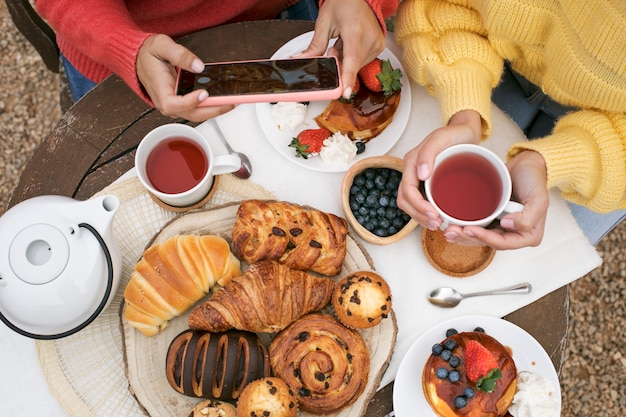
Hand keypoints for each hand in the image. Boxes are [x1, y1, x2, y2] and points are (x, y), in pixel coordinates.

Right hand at [136, 34, 233, 121]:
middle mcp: (168, 103)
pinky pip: (199, 108)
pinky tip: (224, 98)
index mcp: (160, 92)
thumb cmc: (148, 54)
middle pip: (193, 114)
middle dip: (214, 110)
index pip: (174, 104)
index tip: (204, 94)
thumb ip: (179, 54)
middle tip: (231, 102)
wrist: (140, 59)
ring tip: (233, 101)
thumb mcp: (161, 46)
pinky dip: (212, 105)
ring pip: (198, 114)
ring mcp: (176, 105)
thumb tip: (197, 65)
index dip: (190, 101)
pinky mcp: (183, 103)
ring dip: (216, 109)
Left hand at [297, 0, 385, 98]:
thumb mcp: (324, 22)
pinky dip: (353, 56)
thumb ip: (315, 45)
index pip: (352, 59)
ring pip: (356, 65)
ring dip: (346, 59)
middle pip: (351, 65)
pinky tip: (351, 43)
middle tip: (335, 45)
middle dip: (339, 62)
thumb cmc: (343, 3)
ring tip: (343, 41)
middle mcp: (370, 38)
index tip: (345, 93)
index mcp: (355, 31)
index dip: (347, 78)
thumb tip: (303, 60)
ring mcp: (377, 43)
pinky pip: (363, 60)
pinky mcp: (380, 46)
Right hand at [397, 110, 481, 228]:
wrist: (464, 133)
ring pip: (410, 204)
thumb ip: (428, 153)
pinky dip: (425, 213)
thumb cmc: (454, 134)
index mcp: (411, 162)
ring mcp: (418, 179)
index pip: (407, 191)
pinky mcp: (426, 184)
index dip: (418, 206)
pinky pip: (419, 202)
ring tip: (437, 224)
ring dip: (420, 217)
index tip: (434, 215)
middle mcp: (412, 172)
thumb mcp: (442, 138)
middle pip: (405, 201)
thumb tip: (421, 175)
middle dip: (418, 215)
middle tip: (437, 224)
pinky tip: (437, 218)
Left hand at [445, 150, 549, 249]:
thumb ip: (528, 217)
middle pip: (488, 242)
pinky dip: (465, 227)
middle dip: (468, 238)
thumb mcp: (539, 198)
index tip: (468, 229)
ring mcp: (503, 227)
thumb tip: (507, 225)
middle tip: (450, 232)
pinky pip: (478, 226)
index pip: (503, 243)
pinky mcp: (493, 218)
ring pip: (480, 236)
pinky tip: (452, 225)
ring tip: (448, 231)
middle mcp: (515, 234)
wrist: (526, 165)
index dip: (484, 238)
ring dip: (463, 235)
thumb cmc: (534, 179)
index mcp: (528, 235)